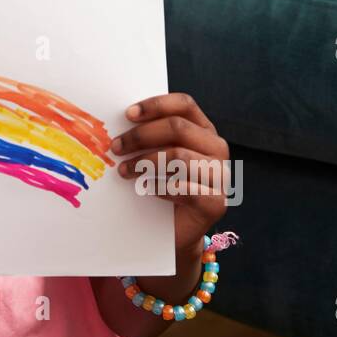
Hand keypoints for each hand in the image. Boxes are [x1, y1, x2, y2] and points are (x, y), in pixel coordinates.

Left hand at [112, 92, 228, 252]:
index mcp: (203, 130)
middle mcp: (216, 148)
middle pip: (178, 128)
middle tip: (116, 147)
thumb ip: (148, 135)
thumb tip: (119, 120)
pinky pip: (185, 188)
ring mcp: (220, 176)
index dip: (156, 105)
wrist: (173, 231)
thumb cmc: (161, 185)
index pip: (184, 104)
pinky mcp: (216, 203)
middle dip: (141, 136)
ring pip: (179, 156)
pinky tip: (145, 189)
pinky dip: (161, 187)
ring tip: (125, 171)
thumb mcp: (155, 153)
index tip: (127, 114)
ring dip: (145, 163)